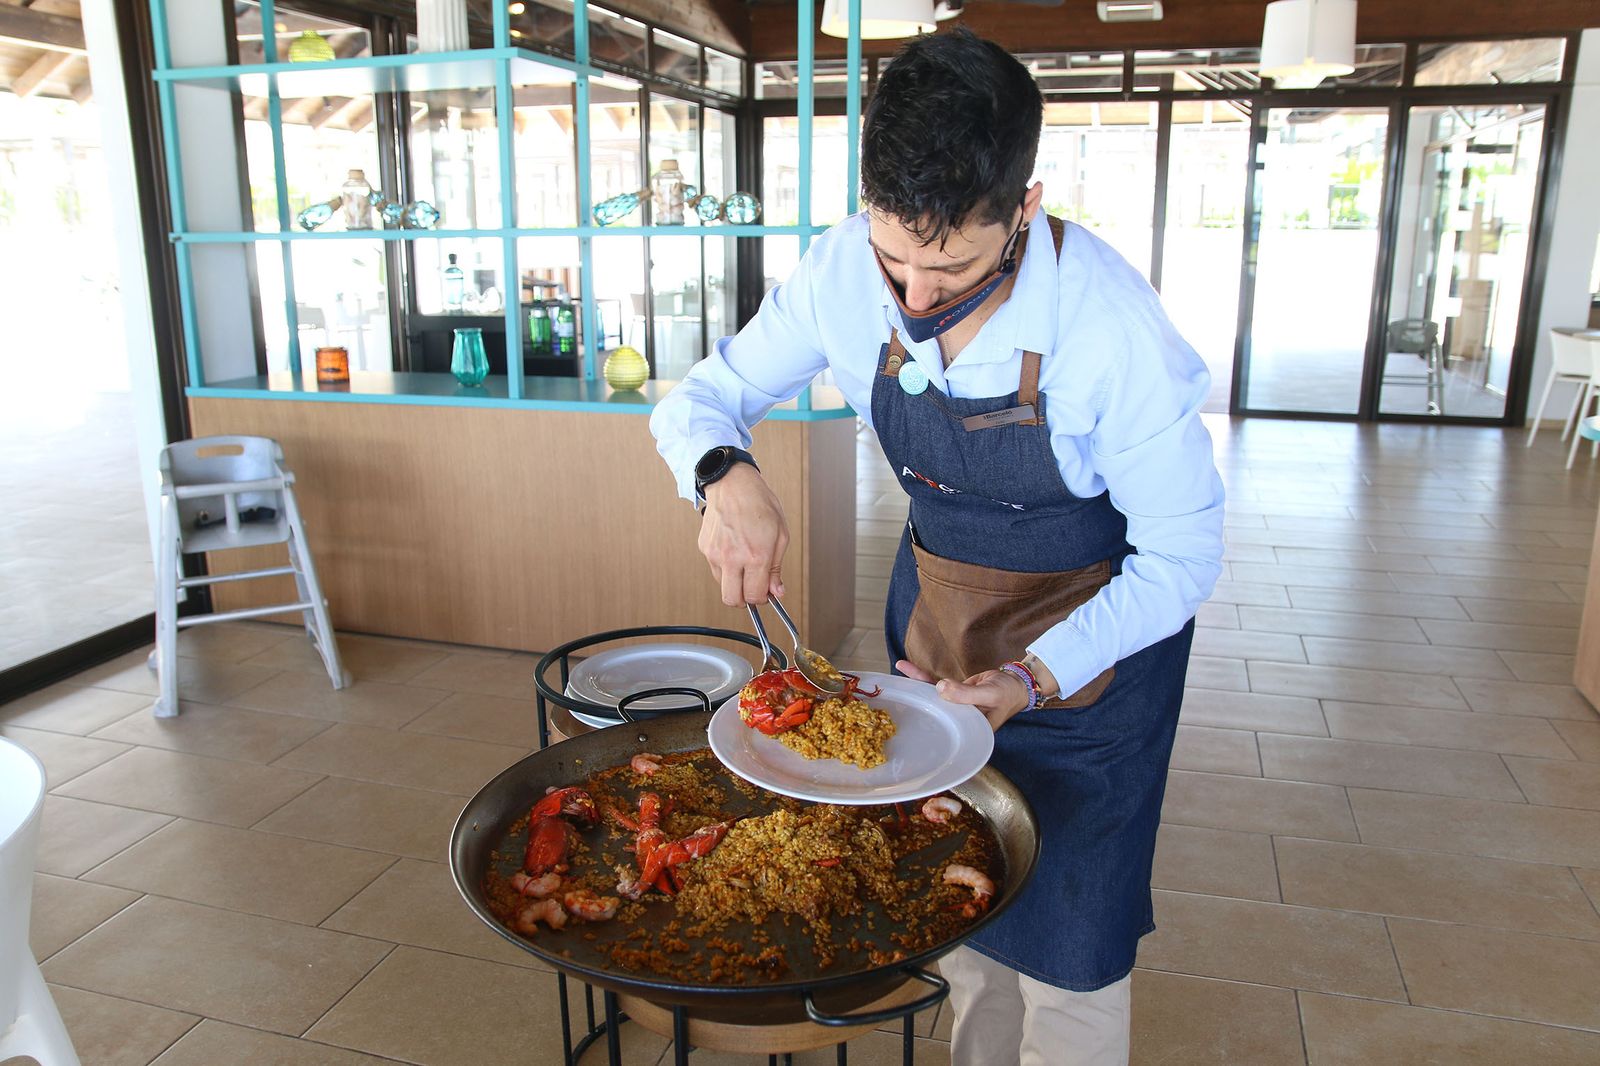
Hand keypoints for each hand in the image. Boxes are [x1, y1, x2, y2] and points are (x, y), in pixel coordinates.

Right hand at [698, 463, 789, 605]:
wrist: (733, 483)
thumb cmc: (759, 503)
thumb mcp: (780, 535)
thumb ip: (777, 568)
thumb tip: (776, 591)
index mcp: (755, 555)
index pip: (755, 596)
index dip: (763, 598)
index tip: (766, 592)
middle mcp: (732, 557)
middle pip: (732, 600)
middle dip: (744, 599)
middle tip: (753, 588)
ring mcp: (715, 554)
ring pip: (722, 585)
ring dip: (734, 582)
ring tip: (744, 563)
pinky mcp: (704, 548)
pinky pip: (715, 568)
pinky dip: (725, 566)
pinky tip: (733, 549)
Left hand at [895, 659, 1030, 731]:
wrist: (1016, 683)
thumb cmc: (1007, 693)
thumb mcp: (990, 694)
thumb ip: (966, 694)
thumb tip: (940, 688)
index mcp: (967, 731)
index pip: (942, 728)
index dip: (924, 721)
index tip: (907, 713)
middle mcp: (957, 722)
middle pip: (932, 711)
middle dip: (913, 702)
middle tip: (895, 691)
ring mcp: (954, 708)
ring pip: (931, 697)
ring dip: (915, 684)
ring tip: (899, 670)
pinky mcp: (953, 695)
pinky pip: (936, 686)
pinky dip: (924, 678)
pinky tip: (909, 670)